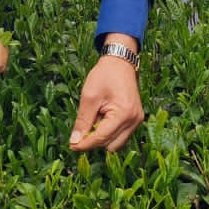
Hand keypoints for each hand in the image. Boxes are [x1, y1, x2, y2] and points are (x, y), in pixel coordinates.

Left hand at [69, 34, 143, 151]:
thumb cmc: (105, 75)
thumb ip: (82, 121)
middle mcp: (134, 120)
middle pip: (110, 145)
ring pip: (116, 143)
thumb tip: (74, 141)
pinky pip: (121, 135)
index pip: (101, 138)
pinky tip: (102, 118)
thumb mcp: (89, 96)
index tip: (71, 145)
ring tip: (95, 118)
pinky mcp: (135, 120)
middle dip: (94, 141)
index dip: (85, 144)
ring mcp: (137, 121)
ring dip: (102, 137)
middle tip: (82, 129)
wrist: (120, 62)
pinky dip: (109, 132)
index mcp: (123, 114)